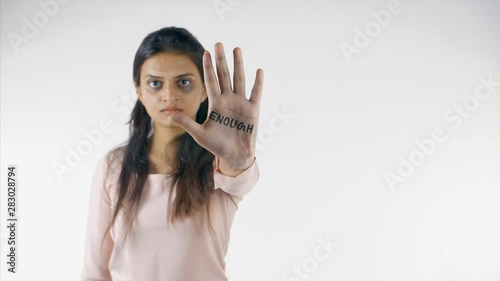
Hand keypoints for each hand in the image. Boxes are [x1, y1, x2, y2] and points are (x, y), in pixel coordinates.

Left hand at [169, 42, 263, 171]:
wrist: (234, 156)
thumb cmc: (217, 146)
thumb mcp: (199, 134)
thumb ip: (186, 123)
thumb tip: (169, 115)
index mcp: (216, 103)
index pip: (210, 81)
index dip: (208, 67)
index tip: (205, 52)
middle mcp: (228, 100)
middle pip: (224, 75)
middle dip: (221, 60)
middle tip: (218, 43)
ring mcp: (241, 103)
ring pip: (239, 79)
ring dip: (238, 64)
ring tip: (236, 49)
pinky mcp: (253, 110)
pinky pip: (256, 93)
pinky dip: (257, 83)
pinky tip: (258, 70)